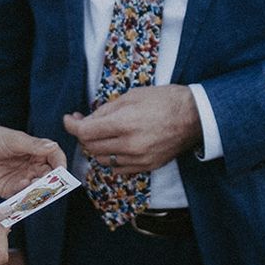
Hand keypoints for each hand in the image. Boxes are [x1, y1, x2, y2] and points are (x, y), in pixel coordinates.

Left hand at [0, 124, 64, 197]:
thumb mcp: (13, 140)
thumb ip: (33, 146)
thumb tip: (53, 146)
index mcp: (34, 150)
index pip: (54, 157)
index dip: (60, 164)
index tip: (61, 171)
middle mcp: (30, 165)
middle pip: (48, 175)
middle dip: (51, 180)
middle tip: (50, 183)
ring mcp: (20, 178)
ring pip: (36, 187)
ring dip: (38, 189)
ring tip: (35, 185)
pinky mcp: (8, 189)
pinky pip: (20, 196)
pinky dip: (24, 194)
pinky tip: (22, 186)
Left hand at [63, 85, 199, 173]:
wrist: (195, 117)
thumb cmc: (164, 100)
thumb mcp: (131, 96)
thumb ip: (106, 110)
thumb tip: (87, 120)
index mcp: (125, 124)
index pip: (85, 132)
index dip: (72, 125)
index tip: (69, 119)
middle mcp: (130, 146)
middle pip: (91, 147)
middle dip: (83, 134)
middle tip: (83, 121)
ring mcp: (139, 159)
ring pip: (102, 159)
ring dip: (96, 147)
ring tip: (100, 133)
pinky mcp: (147, 167)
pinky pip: (117, 168)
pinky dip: (110, 158)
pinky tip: (115, 145)